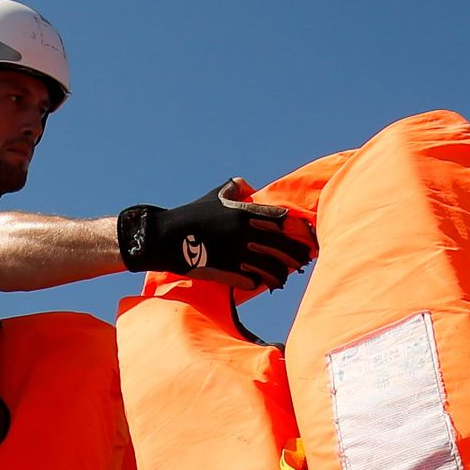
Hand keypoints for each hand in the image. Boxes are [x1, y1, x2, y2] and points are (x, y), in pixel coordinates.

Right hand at [118, 180, 315, 290]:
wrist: (165, 236)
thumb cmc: (191, 214)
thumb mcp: (214, 195)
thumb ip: (235, 188)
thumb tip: (248, 185)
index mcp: (243, 212)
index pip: (280, 219)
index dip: (295, 228)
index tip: (304, 233)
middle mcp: (244, 233)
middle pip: (281, 245)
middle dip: (296, 254)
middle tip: (304, 260)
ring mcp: (235, 253)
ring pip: (269, 267)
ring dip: (280, 274)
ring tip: (284, 278)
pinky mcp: (224, 270)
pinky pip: (250, 280)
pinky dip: (259, 283)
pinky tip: (263, 284)